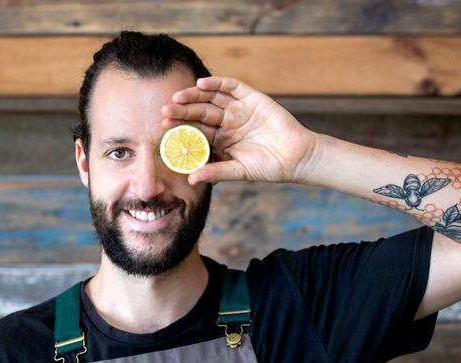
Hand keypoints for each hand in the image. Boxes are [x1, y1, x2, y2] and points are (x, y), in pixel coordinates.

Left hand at [161, 76, 316, 184]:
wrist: (296, 158)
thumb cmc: (269, 167)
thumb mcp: (238, 171)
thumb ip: (215, 172)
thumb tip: (191, 179)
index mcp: (222, 139)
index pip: (197, 130)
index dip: (181, 127)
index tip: (163, 127)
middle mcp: (228, 122)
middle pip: (201, 112)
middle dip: (183, 111)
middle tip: (166, 111)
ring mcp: (240, 109)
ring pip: (212, 98)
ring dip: (195, 95)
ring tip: (179, 97)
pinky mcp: (253, 98)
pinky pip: (233, 87)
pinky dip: (218, 84)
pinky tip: (202, 84)